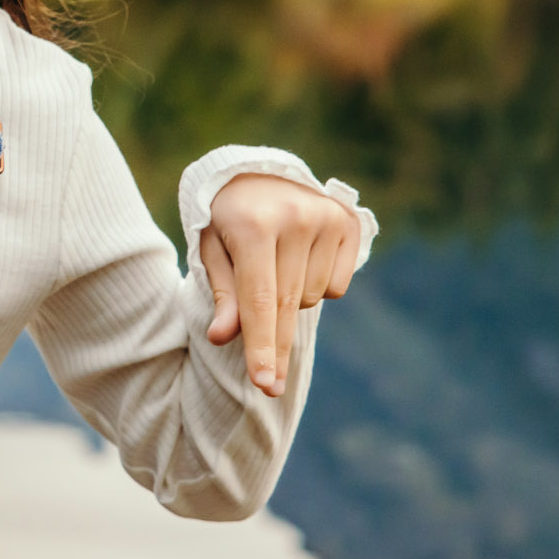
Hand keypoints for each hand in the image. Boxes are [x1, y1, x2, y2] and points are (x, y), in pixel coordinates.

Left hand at [200, 173, 358, 397]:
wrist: (255, 171)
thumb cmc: (225, 218)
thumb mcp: (210, 249)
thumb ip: (222, 294)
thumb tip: (222, 337)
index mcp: (252, 224)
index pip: (258, 300)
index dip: (261, 345)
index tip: (265, 384)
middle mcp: (294, 218)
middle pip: (285, 306)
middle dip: (275, 348)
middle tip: (270, 388)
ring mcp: (325, 218)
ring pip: (309, 298)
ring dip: (290, 301)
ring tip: (272, 267)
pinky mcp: (348, 222)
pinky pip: (335, 287)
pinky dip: (316, 286)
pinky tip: (299, 260)